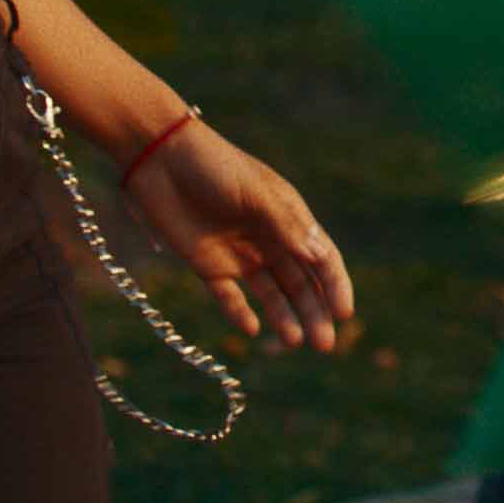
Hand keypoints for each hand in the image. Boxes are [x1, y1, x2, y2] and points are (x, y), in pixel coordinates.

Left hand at [123, 122, 354, 353]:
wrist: (159, 157)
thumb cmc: (214, 165)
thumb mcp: (255, 193)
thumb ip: (286, 226)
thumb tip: (321, 257)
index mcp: (288, 217)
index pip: (321, 257)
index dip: (335, 285)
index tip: (345, 313)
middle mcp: (269, 239)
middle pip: (299, 283)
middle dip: (314, 312)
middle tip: (325, 345)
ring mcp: (239, 254)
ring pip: (270, 294)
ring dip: (284, 317)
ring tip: (296, 343)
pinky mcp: (208, 265)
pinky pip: (229, 297)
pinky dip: (241, 313)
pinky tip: (253, 330)